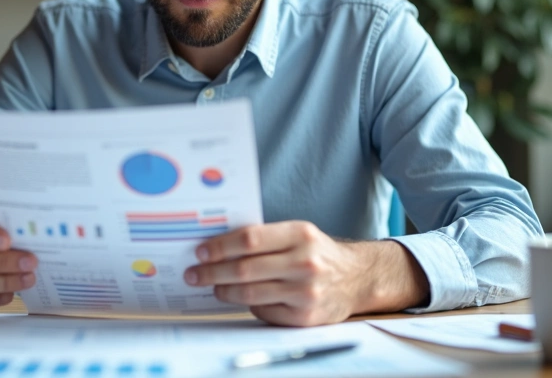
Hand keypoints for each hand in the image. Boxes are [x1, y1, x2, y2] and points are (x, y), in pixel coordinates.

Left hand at [184, 221, 428, 325]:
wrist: (357, 278)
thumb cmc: (318, 253)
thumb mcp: (299, 234)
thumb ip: (265, 237)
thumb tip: (218, 245)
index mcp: (301, 234)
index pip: (249, 239)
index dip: (219, 246)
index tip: (200, 252)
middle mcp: (304, 262)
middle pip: (244, 268)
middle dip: (212, 272)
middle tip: (194, 274)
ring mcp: (305, 292)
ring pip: (250, 293)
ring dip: (224, 291)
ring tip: (212, 287)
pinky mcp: (304, 317)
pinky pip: (263, 311)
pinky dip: (248, 305)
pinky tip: (240, 298)